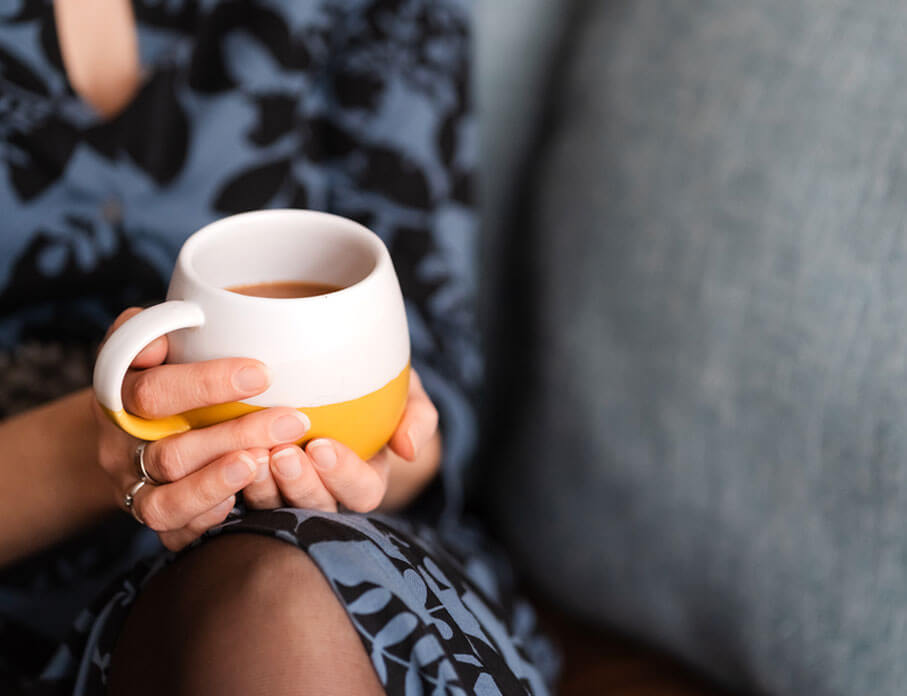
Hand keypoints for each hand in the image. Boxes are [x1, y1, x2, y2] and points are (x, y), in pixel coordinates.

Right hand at [94, 308, 311, 550]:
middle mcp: (119, 444)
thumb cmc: (159, 367)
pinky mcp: (150, 514)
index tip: (261, 374)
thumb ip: (164, 324)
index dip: (205, 384)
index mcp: (117, 392)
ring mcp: (131, 485)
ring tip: (263, 463)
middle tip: (290, 422)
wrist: (128, 421)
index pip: (152, 392)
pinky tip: (240, 506)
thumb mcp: (153, 335)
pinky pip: (170, 535)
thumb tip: (187, 320)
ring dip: (219, 484)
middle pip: (170, 451)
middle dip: (234, 436)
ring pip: (164, 502)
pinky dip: (204, 521)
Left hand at [243, 369, 439, 512]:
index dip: (343, 476)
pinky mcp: (244, 484)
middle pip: (314, 508)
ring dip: (261, 486)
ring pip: (271, 508)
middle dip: (299, 485)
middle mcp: (323, 494)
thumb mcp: (406, 392)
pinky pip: (233, 497)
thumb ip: (417, 416)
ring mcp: (282, 493)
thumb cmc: (373, 383)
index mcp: (363, 479)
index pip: (361, 492)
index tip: (323, 446)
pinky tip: (221, 457)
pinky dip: (227, 482)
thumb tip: (408, 450)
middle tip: (282, 454)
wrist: (326, 371)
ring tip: (251, 454)